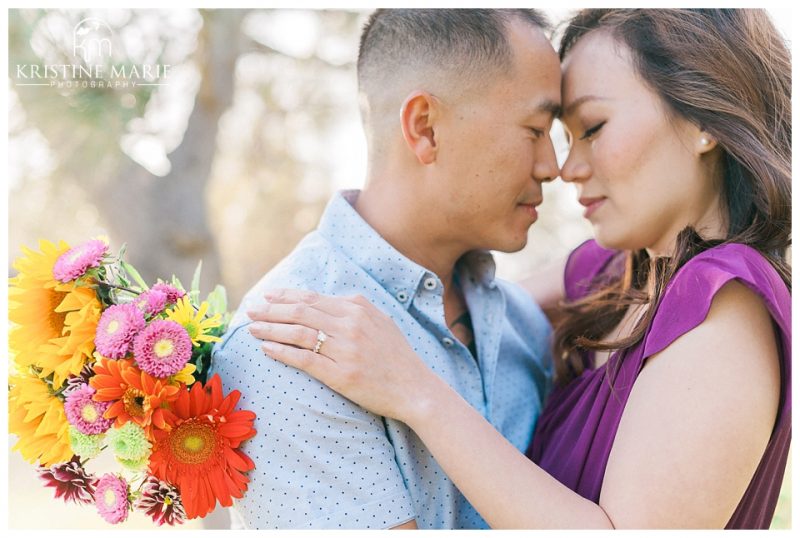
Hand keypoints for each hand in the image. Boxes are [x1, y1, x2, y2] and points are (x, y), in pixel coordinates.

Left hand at [246, 289, 439, 421]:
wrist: (414, 387)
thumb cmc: (396, 356)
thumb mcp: (380, 321)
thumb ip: (354, 308)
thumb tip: (325, 301)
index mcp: (358, 308)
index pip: (312, 298)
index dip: (286, 296)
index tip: (267, 296)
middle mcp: (350, 324)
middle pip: (301, 312)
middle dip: (271, 310)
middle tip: (251, 310)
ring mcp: (345, 349)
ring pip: (298, 333)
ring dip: (271, 329)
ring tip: (252, 329)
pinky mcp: (341, 374)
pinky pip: (304, 359)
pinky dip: (282, 352)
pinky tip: (266, 349)